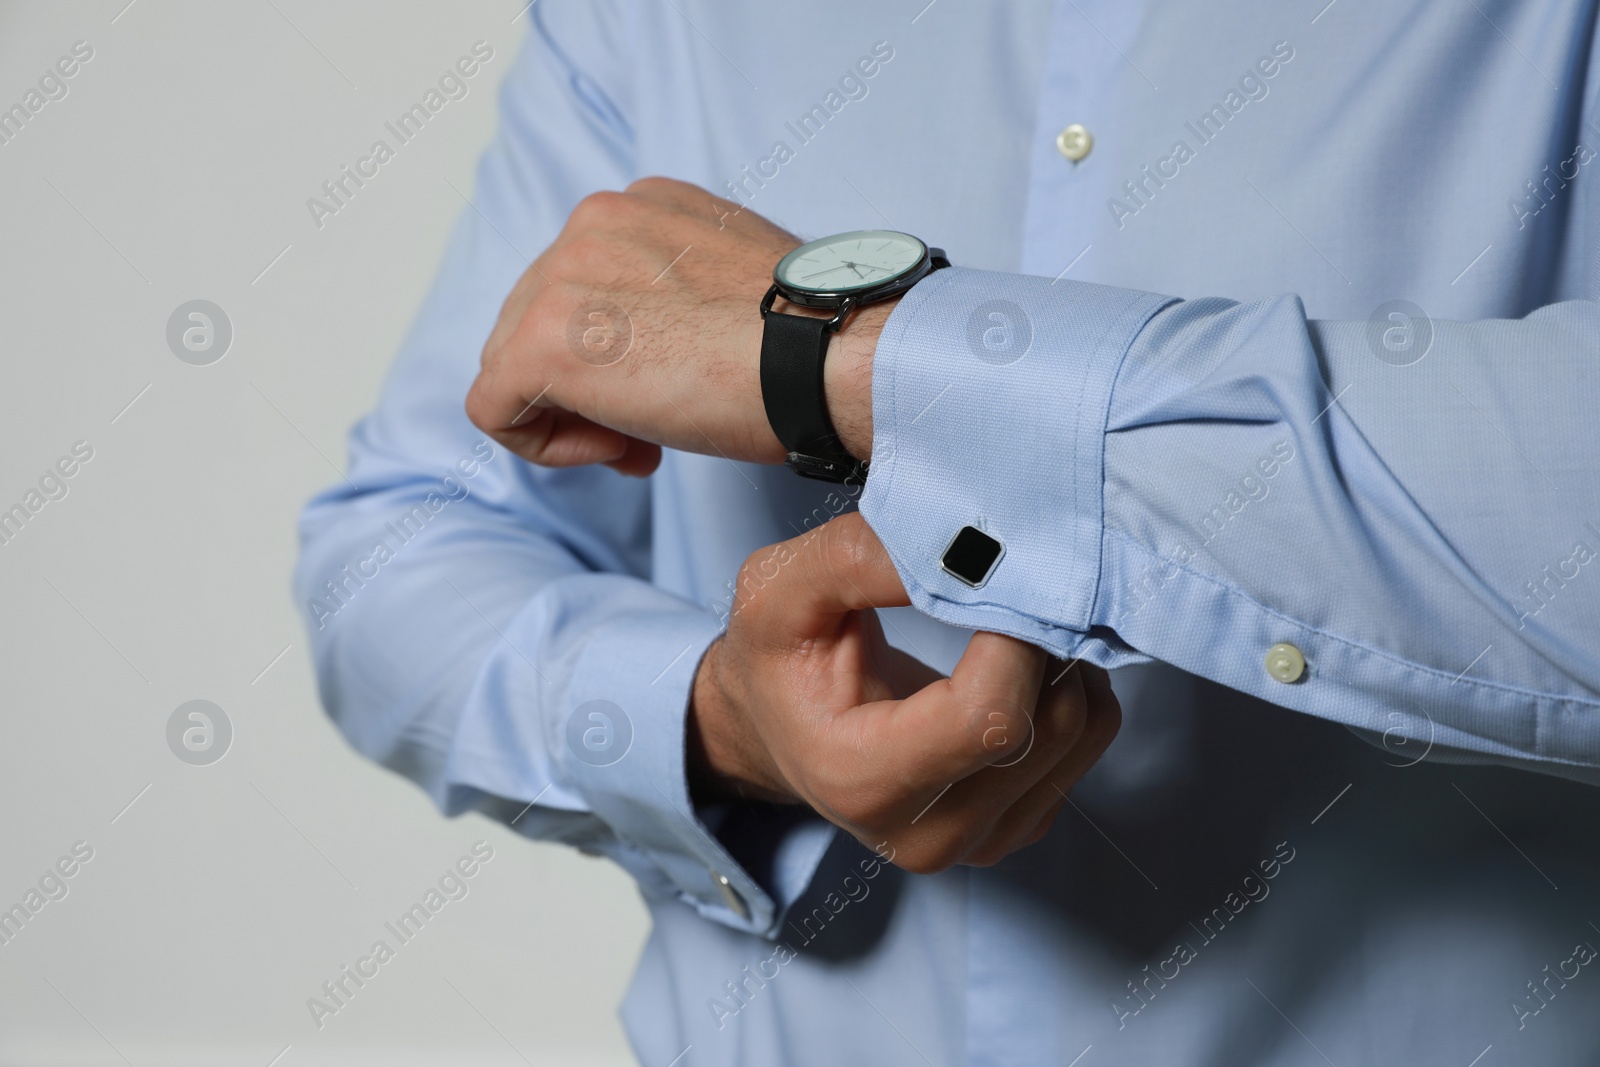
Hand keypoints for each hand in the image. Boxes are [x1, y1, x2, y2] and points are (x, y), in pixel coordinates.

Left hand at [465, 177, 883, 476]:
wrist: (828, 361)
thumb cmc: (809, 342)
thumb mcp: (735, 288)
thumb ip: (680, 293)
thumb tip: (647, 348)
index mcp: (641, 206)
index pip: (583, 284)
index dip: (617, 354)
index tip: (672, 389)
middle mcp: (592, 223)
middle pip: (535, 322)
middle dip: (589, 388)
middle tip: (655, 433)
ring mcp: (561, 278)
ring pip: (509, 363)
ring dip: (572, 417)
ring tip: (642, 443)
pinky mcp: (541, 343)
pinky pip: (493, 407)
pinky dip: (544, 445)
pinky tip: (619, 450)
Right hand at [687, 512, 1120, 873]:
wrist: (773, 725)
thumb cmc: (776, 658)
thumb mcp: (780, 588)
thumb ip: (861, 557)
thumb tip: (963, 542)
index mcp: (861, 783)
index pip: (989, 718)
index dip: (1014, 637)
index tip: (1000, 574)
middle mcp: (927, 834)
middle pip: (1046, 727)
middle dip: (1042, 639)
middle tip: (1014, 581)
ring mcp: (979, 841)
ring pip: (1081, 732)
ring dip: (1064, 659)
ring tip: (1011, 618)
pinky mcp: (1018, 828)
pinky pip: (1086, 746)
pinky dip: (1066, 688)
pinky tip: (1017, 662)